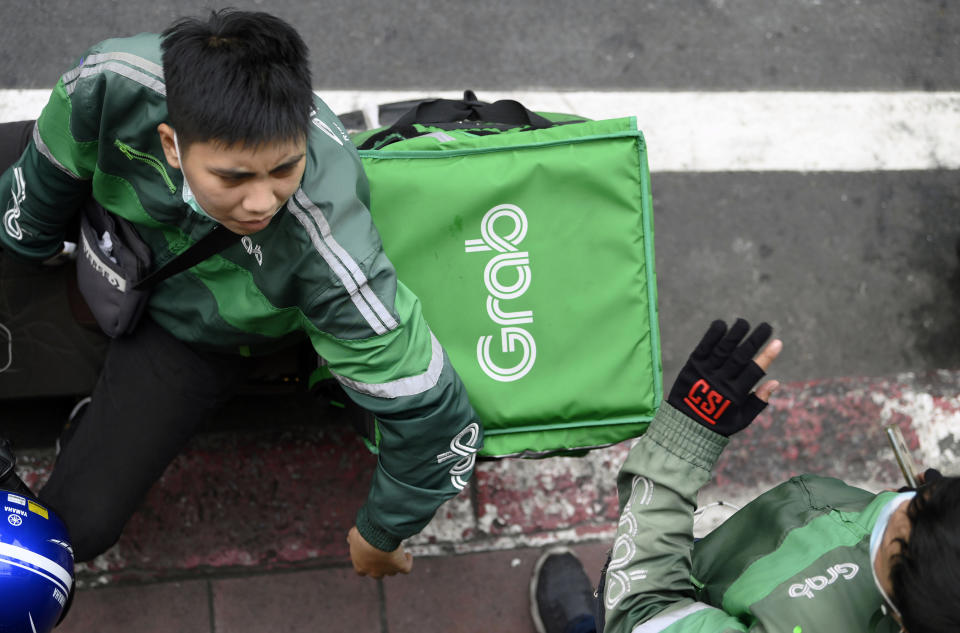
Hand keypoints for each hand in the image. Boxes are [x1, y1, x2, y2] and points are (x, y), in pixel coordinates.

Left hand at [347, 525, 412, 578]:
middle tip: (384, 555)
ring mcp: (388, 570)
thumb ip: (352, 538)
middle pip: (379, 574)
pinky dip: (408, 562)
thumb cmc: (363, 535)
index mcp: (360, 566)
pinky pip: (406, 568)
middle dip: (381, 567)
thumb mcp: (354, 534)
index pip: (362, 572)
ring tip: (397, 553)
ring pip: (392, 572)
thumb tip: (349, 538)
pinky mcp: (400, 567)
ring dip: (393, 565)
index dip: (366, 565)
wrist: (377, 537)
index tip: (370, 557)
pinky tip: (408, 555)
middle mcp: (374, 572)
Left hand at [667, 318, 781, 435]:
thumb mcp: (741, 419)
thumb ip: (758, 401)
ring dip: (734, 334)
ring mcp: (704, 372)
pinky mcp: (691, 366)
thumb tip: (775, 382)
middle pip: (740, 357)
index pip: (754, 371)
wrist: (685, 426)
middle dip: (754, 340)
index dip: (767, 356)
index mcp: (734, 394)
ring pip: (722, 350)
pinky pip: (703, 348)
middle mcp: (720, 381)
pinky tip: (721, 324)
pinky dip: (712, 336)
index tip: (778, 342)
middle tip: (767, 326)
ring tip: (744, 322)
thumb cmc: (718, 423)